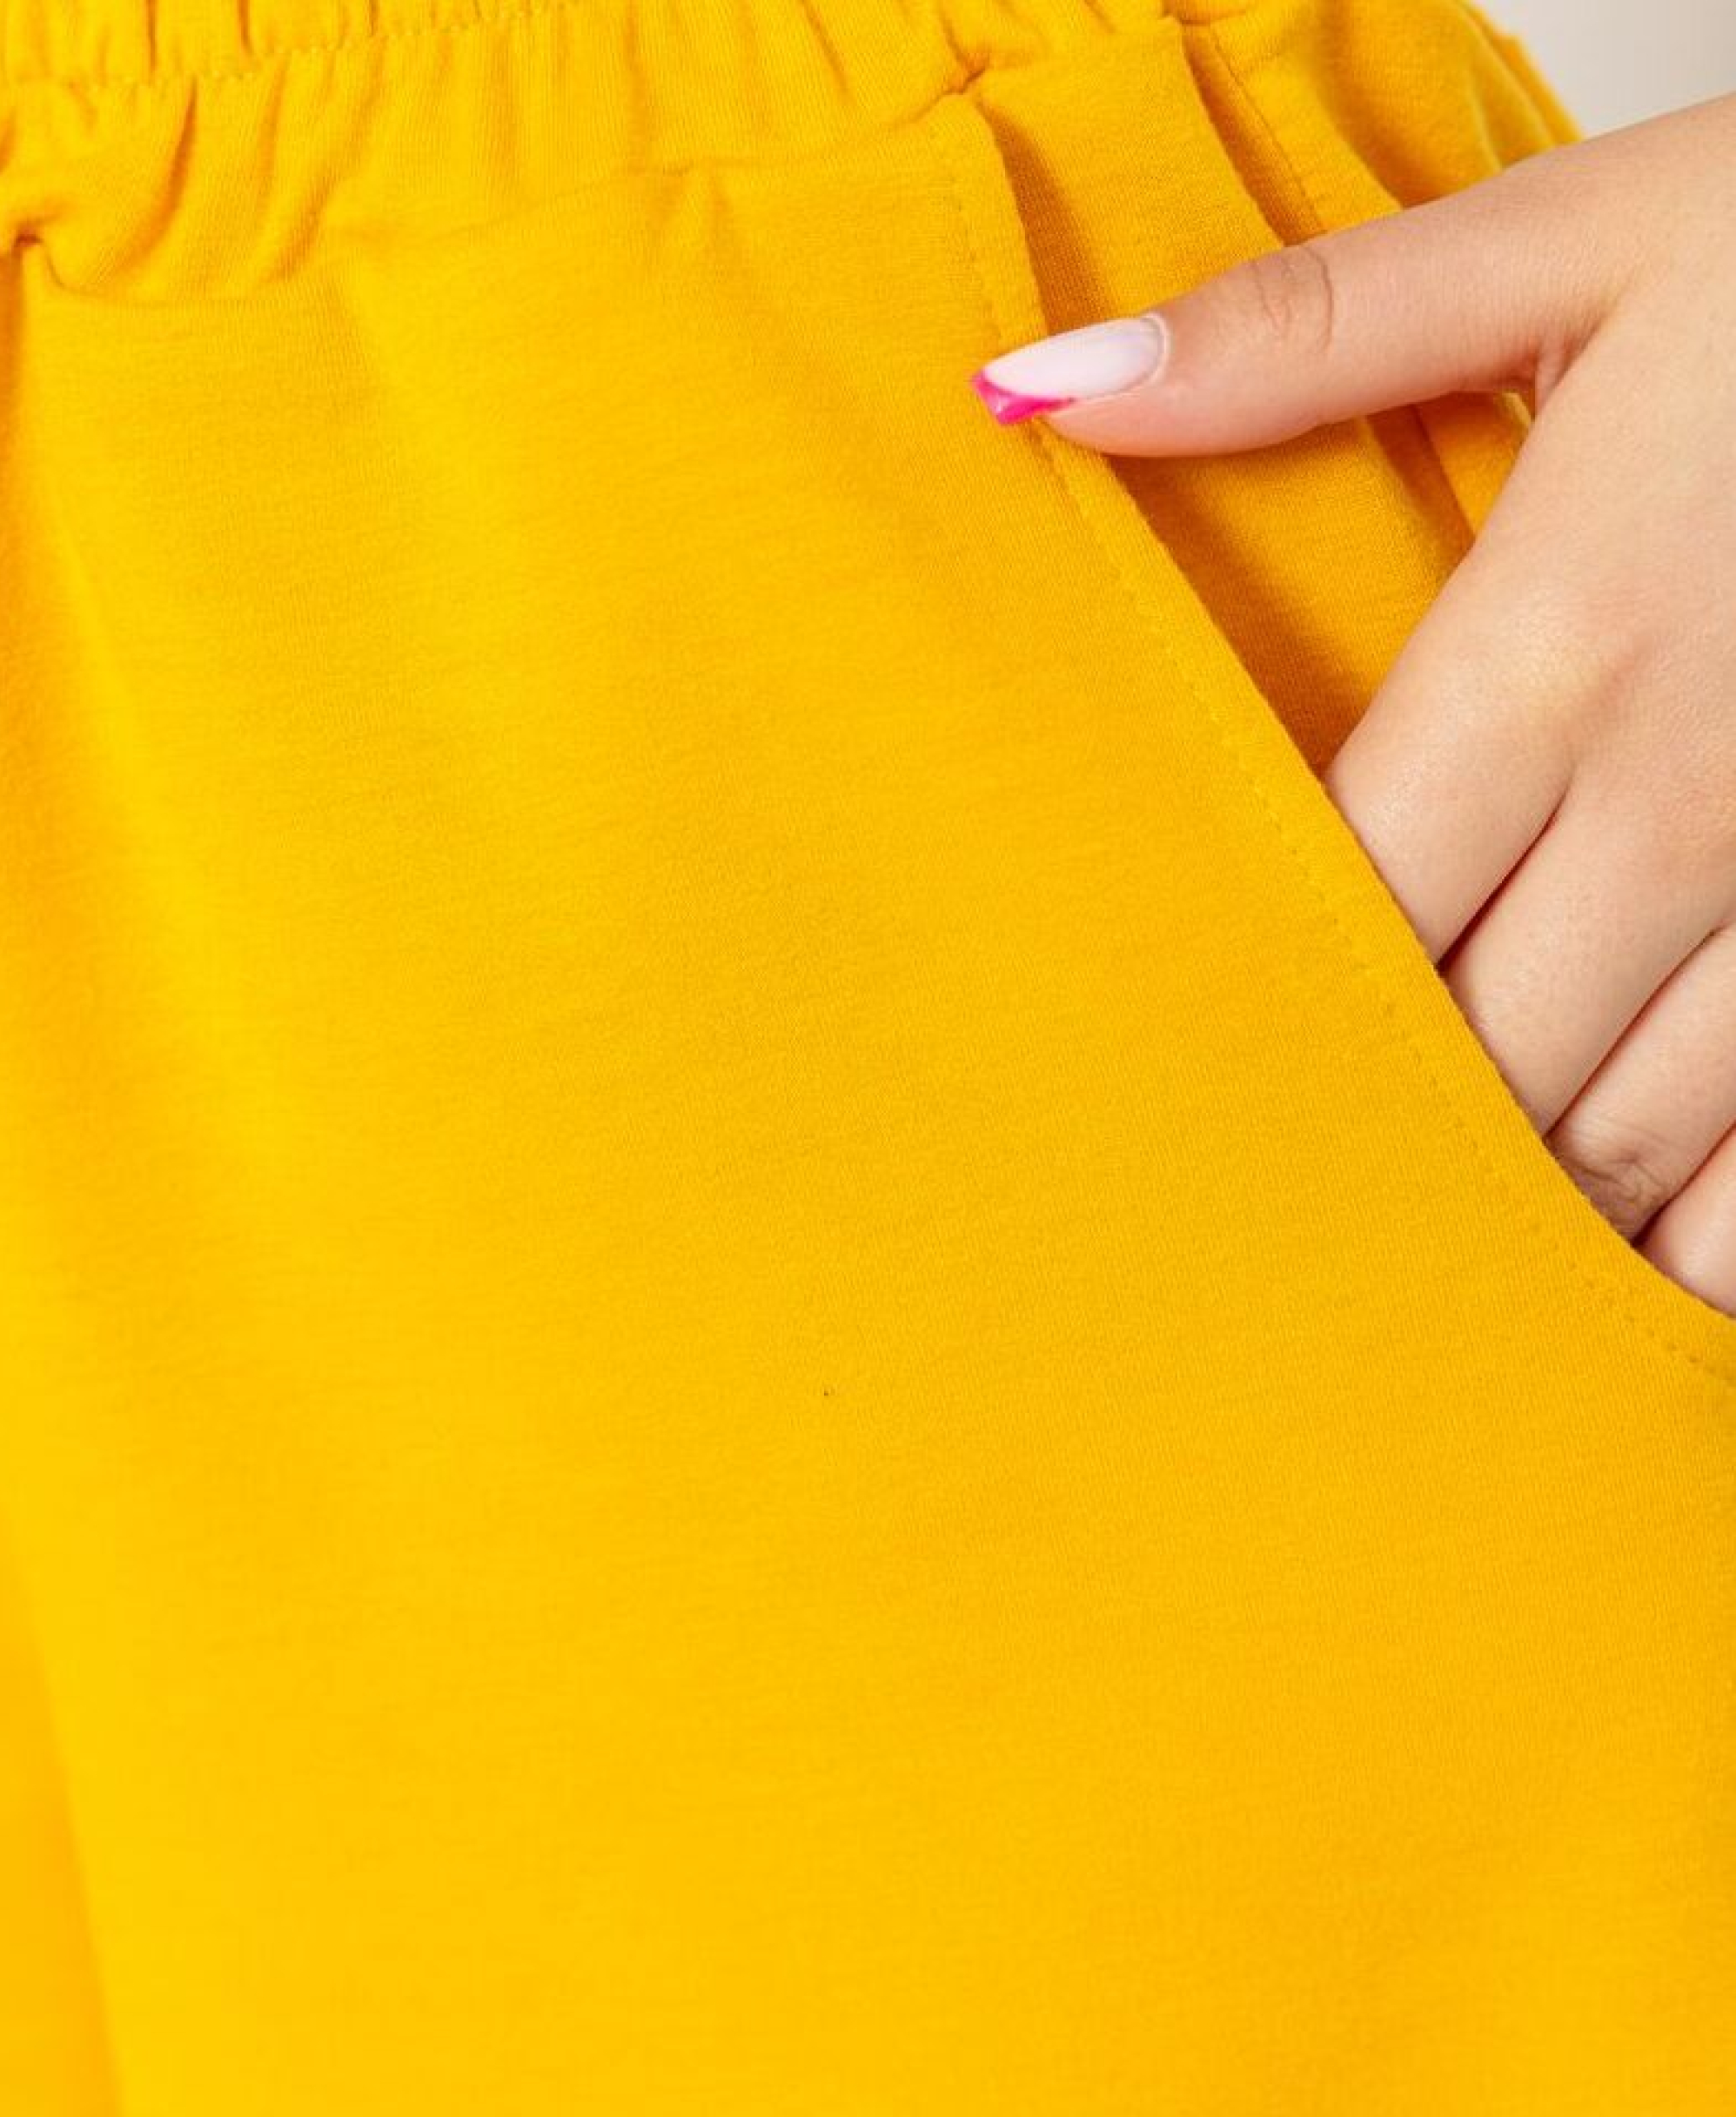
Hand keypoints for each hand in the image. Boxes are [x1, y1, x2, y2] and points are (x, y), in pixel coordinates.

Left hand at [970, 93, 1735, 1316]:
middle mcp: (1682, 805)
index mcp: (1557, 647)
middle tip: (1264, 1206)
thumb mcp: (1581, 249)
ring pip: (1630, 1137)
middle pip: (1468, 1056)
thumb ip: (1307, 333)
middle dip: (1370, 1138)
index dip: (1245, 1013)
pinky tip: (1631, 1277)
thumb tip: (1038, 388)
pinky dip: (1705, 1236)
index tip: (1163, 1076)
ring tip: (1417, 1270)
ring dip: (1521, 1215)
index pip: (1339, 904)